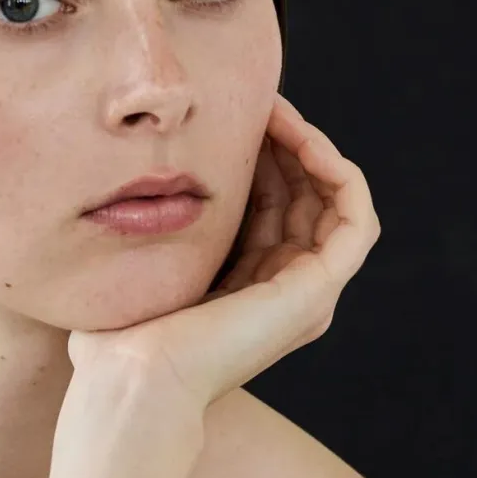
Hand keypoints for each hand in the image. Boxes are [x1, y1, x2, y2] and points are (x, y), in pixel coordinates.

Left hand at [67, 92, 381, 415]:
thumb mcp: (142, 269)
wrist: (133, 377)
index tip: (231, 115)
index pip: (271, 203)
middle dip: (284, 142)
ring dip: (311, 148)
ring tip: (276, 112)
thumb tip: (124, 196)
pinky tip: (304, 140)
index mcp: (246, 286)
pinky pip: (355, 219)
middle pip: (303, 195)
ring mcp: (305, 293)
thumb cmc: (121, 335)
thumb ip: (148, 238)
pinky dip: (339, 174)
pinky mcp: (317, 290)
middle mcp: (284, 289)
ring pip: (331, 200)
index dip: (260, 154)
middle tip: (258, 100)